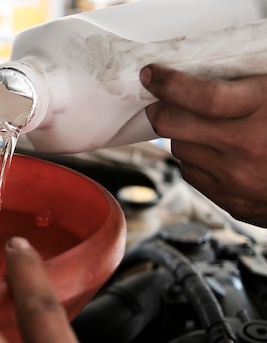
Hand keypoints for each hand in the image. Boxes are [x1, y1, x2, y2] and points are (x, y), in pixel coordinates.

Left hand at [140, 64, 266, 226]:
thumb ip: (248, 86)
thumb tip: (203, 78)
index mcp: (262, 112)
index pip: (198, 96)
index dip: (168, 83)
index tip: (152, 76)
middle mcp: (244, 149)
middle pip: (175, 127)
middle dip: (161, 111)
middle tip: (160, 101)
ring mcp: (236, 179)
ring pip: (181, 152)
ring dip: (183, 137)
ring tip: (200, 127)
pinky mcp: (232, 201)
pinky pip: (194, 176)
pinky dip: (197, 161)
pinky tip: (214, 152)